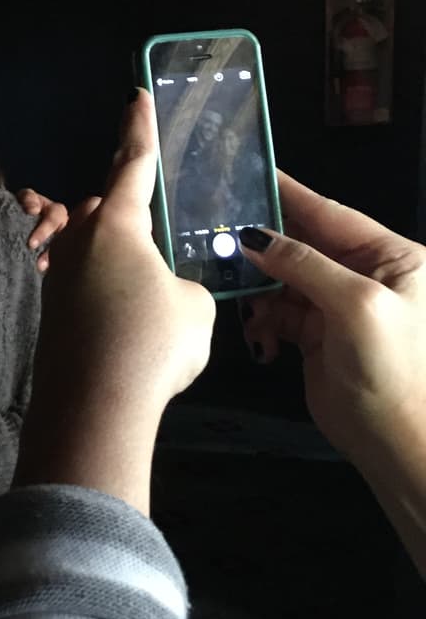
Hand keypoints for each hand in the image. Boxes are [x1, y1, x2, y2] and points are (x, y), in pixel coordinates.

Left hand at [14, 89, 214, 512]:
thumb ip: (182, 287)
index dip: (139, 130)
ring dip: (118, 260)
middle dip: (128, 209)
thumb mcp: (194, 308)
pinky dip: (107, 295)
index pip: (133, 165)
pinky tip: (126, 322)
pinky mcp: (53, 312)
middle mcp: (81, 241)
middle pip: (107, 210)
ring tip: (147, 285)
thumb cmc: (151, 343)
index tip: (134, 97)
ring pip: (94, 251)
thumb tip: (166, 293)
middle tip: (148, 213)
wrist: (94, 404)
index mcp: (119, 225)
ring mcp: (61, 276)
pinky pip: (86, 287)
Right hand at [240, 172, 425, 457]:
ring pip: (284, 278)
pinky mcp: (316, 335)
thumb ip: (305, 264)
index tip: (251, 175)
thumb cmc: (394, 368)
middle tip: (218, 231)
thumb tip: (255, 237)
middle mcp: (366, 276)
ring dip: (258, 286)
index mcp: (393, 259)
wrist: (399, 443)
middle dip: (265, 243)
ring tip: (231, 290)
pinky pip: (278, 311)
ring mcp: (339, 306)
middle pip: (304, 244)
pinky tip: (256, 331)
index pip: (333, 215)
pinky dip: (262, 318)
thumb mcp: (357, 304)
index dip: (291, 196)